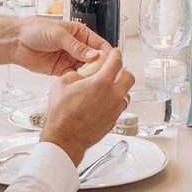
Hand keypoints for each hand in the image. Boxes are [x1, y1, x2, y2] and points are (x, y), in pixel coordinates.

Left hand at [0, 14, 109, 74]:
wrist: (16, 42)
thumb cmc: (35, 30)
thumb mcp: (58, 35)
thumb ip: (76, 46)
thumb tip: (93, 55)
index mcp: (79, 33)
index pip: (98, 43)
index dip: (107, 53)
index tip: (115, 62)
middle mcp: (77, 47)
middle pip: (94, 59)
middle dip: (100, 67)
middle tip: (106, 76)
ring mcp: (69, 59)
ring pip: (86, 69)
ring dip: (90, 76)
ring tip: (96, 83)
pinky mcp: (61, 70)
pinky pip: (74, 76)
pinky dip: (79, 81)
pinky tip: (83, 86)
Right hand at [41, 45, 132, 162]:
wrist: (65, 138)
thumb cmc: (62, 115)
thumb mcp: (61, 85)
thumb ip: (73, 75)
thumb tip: (78, 75)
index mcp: (101, 83)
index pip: (116, 62)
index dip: (116, 54)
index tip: (115, 53)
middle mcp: (112, 96)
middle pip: (129, 78)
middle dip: (123, 71)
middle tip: (115, 71)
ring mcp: (115, 110)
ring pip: (126, 95)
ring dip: (120, 89)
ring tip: (108, 89)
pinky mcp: (113, 122)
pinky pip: (119, 108)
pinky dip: (114, 103)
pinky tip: (103, 104)